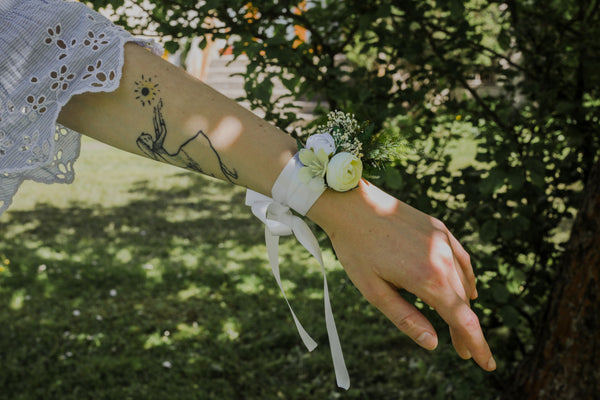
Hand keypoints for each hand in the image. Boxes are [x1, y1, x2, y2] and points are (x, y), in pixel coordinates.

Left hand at [308, 180, 495, 370]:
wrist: (351, 205)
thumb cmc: (356, 249)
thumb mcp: (374, 291)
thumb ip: (405, 318)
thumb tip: (434, 343)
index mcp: (427, 278)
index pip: (462, 319)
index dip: (477, 344)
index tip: (487, 365)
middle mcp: (442, 258)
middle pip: (462, 303)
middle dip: (465, 330)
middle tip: (462, 352)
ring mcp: (443, 241)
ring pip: (462, 281)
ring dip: (463, 306)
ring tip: (460, 326)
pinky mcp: (438, 228)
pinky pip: (460, 258)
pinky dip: (465, 277)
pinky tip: (467, 290)